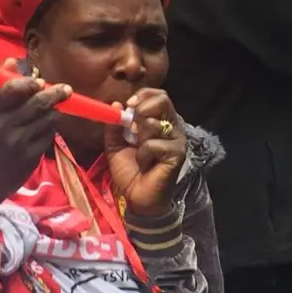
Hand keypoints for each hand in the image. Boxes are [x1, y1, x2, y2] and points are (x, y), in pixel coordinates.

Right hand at [0, 62, 70, 225]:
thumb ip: (0, 90)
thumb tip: (12, 61)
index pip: (13, 88)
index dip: (30, 83)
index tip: (40, 81)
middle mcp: (3, 126)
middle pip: (38, 102)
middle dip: (56, 93)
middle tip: (66, 89)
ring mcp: (18, 143)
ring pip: (49, 118)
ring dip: (54, 112)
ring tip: (51, 111)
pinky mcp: (31, 157)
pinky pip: (49, 134)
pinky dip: (50, 128)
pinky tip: (43, 130)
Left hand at [104, 88, 186, 217]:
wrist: (137, 198)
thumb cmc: (130, 170)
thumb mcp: (116, 144)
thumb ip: (114, 125)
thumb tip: (116, 104)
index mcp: (159, 120)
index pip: (158, 95)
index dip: (143, 95)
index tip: (128, 105)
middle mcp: (172, 126)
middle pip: (162, 100)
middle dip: (141, 110)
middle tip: (132, 128)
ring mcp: (176, 139)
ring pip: (153, 123)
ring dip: (138, 140)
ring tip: (140, 154)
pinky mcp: (177, 153)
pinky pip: (153, 144)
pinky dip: (143, 155)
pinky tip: (146, 165)